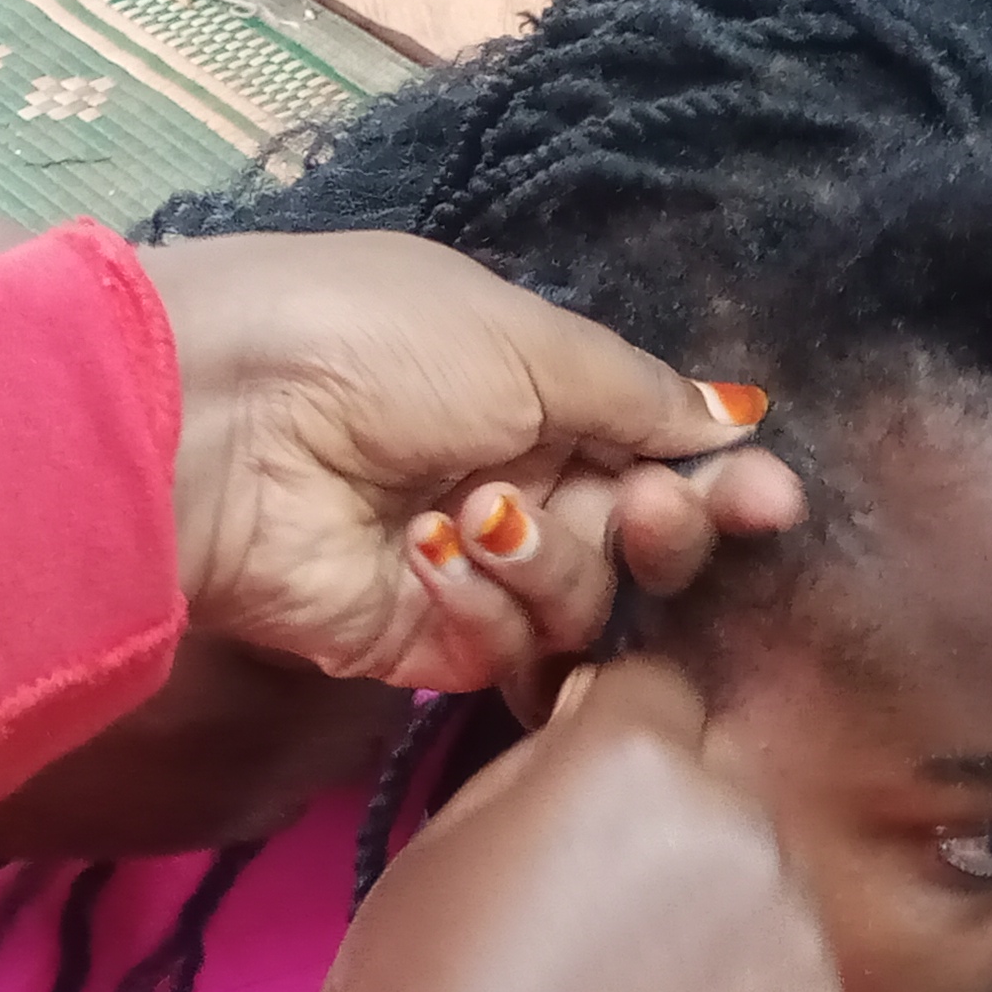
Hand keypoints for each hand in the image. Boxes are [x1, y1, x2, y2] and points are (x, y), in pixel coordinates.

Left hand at [147, 232, 804, 690]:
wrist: (221, 424)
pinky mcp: (422, 643)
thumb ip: (637, 393)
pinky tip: (428, 560)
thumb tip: (735, 417)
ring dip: (551, 559)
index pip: (655, 450)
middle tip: (651, 515)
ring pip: (584, 599)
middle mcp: (510, 477)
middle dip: (662, 529)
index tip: (770, 495)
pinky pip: (506, 652)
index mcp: (530, 387)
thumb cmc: (370, 342)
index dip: (717, 479)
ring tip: (481, 518)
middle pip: (639, 537)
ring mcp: (469, 567)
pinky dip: (482, 609)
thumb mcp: (524, 339)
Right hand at [227, 655, 842, 991]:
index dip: (616, 743)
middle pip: (727, 787)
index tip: (578, 809)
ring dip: (716, 925)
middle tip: (592, 929)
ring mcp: (799, 941)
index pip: (661, 689)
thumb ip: (541, 770)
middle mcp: (743, 827)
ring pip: (767, 891)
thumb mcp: (437, 849)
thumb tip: (596, 728)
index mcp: (636, 759)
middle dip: (675, 831)